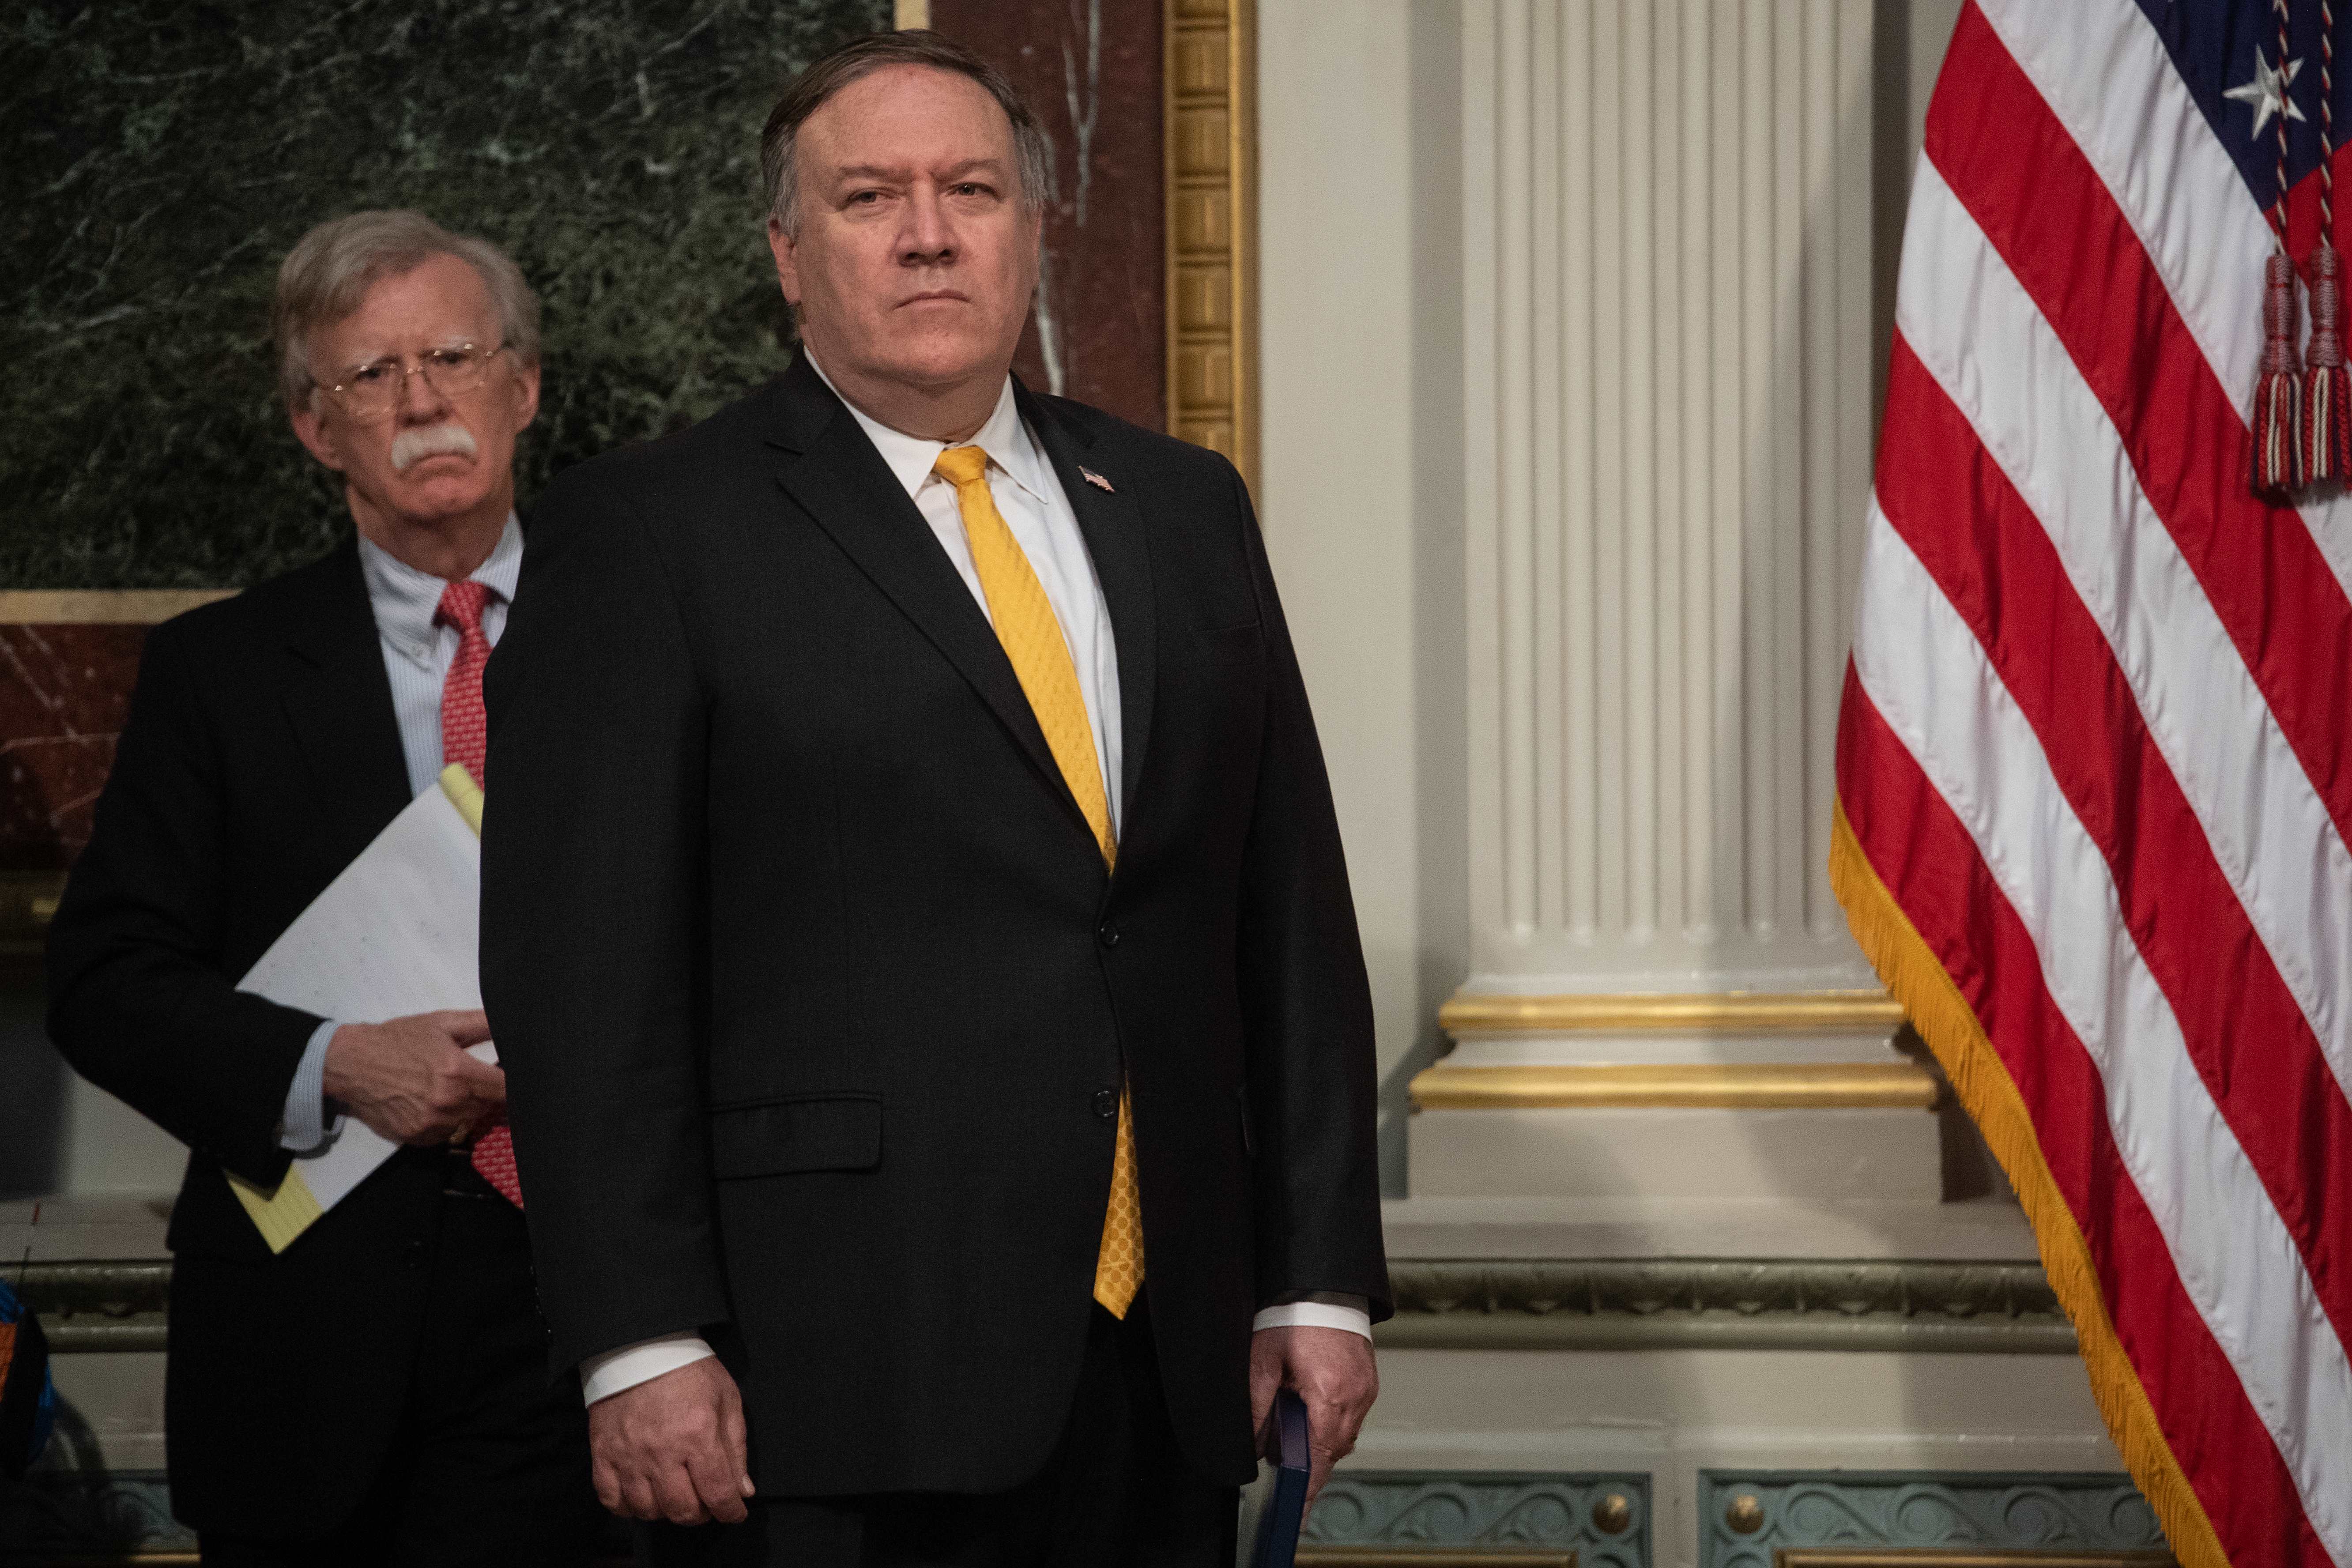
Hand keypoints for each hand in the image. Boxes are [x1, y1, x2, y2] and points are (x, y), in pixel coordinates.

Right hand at [321, 1009, 506, 1145]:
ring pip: (469, 1122)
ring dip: (468, 1109)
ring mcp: (432, 1125)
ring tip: (450, 1089)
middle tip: (474, 1078)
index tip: (512, 1078)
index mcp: (458, 1074)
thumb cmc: (397, 1040)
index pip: (507, 1090)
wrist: (350, 1063)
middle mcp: (448, 1104)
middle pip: (490, 1107)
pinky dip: (447, 1122)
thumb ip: (482, 1023)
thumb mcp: (442, 1022)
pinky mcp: (416, 1138)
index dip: (515, 1084)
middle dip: (488, 1094)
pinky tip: (432, 1103)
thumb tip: (511, 1023)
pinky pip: (446, 1134)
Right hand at [588, 1357, 754, 1524]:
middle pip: (682, 1510)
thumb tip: (743, 1491)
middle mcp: (662, 1452)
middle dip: (701, 1515)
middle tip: (705, 1503)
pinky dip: (628, 1507)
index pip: (718, 1494)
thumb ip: (737, 1447)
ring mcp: (629, 1456)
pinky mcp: (603, 1454)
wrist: (640, 1346)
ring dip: (666, 1512)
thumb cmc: (689, 1369)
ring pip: (647, 1511)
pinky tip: (642, 1496)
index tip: (735, 1512)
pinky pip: (612, 1500)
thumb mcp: (727, 1398)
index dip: (731, 1511)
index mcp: (698, 1435)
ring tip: (675, 1495)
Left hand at [1249, 1325, 1377, 1506]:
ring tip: (1293, 1424)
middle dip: (1308, 1460)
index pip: (1319, 1461)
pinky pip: (1350, 1415)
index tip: (1297, 1514)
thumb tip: (1254, 1446)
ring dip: (1320, 1438)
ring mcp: (1366, 1390)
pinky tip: (1311, 1407)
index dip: (1306, 1491)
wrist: (1323, 1284)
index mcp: (1330, 1397)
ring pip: (1343, 1435)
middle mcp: (1355, 1398)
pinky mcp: (1368, 1381)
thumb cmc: (1293, 1316)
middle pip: (1332, 1452)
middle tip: (1282, 1455)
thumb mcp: (1262, 1361)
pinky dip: (1331, 1420)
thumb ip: (1256, 1406)